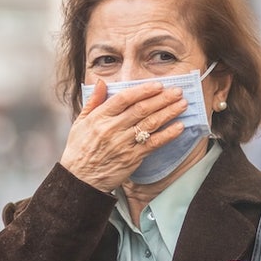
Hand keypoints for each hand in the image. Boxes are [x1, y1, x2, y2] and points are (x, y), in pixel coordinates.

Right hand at [59, 79, 187, 191]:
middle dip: (162, 99)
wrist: (80, 179)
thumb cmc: (79, 150)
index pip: (124, 99)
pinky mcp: (132, 158)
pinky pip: (153, 144)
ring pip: (150, 124)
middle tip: (177, 91)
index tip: (158, 85)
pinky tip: (179, 127)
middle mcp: (112, 129)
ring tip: (182, 104)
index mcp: (100, 118)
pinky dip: (168, 135)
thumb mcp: (80, 122)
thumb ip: (93, 101)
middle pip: (141, 109)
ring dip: (168, 113)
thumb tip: (101, 82)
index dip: (143, 90)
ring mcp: (123, 144)